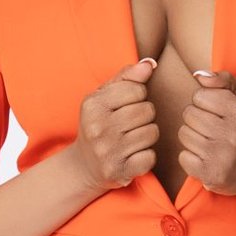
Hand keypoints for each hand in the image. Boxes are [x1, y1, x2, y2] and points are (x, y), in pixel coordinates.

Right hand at [70, 58, 160, 193]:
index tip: (128, 104)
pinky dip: (147, 156)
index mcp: (93, 105)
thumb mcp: (104, 96)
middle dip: (145, 115)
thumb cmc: (99, 124)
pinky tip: (134, 154)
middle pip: (147, 111)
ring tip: (133, 137)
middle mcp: (98, 128)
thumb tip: (149, 64)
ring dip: (148, 135)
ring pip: (152, 133)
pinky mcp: (119, 171)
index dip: (138, 96)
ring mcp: (108, 152)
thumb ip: (126, 77)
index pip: (137, 89)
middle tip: (132, 123)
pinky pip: (150, 157)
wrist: (84, 165)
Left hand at [178, 69, 235, 199]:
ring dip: (192, 137)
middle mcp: (234, 135)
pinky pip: (182, 156)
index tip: (217, 112)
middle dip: (196, 119)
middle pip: (189, 114)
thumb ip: (224, 80)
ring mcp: (222, 157)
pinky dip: (190, 157)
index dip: (204, 102)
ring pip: (183, 134)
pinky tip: (206, 157)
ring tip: (210, 142)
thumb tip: (197, 75)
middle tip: (212, 128)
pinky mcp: (210, 174)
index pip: (200, 96)